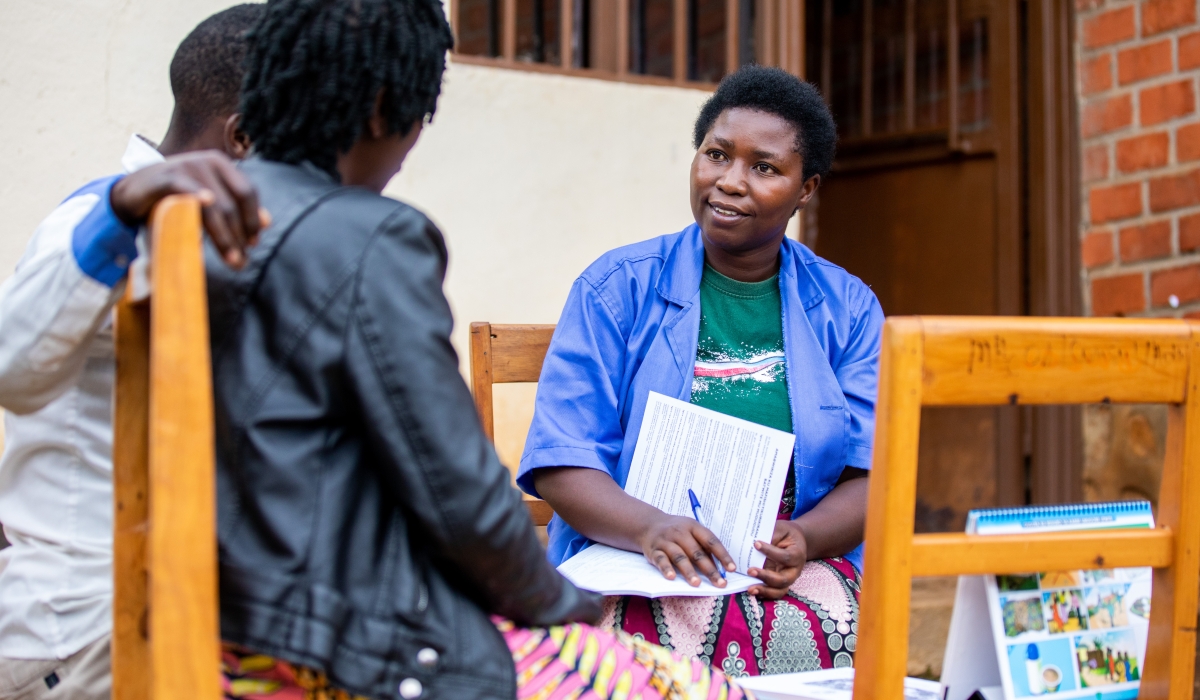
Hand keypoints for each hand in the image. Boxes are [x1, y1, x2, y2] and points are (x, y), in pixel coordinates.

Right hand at [110, 151, 267, 268]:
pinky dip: (199, 201)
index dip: (253, 219)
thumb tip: (267, 223)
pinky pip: (187, 191)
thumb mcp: (208, 199)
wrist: (134, 190)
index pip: (247, 192)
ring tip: (231, 260)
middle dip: (239, 236)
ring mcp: (187, 166)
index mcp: (221, 165)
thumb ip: (234, 207)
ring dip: (224, 237)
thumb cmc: (176, 197)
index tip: (254, 243)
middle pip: (232, 204)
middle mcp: (207, 161)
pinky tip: (207, 210)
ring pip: (215, 206)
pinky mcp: (167, 176)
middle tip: (240, 261)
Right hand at [637, 514, 735, 587]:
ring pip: (679, 557)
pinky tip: (672, 577)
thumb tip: (720, 569)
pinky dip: (666, 569)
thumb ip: (704, 549)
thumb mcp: (691, 533)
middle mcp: (680, 532)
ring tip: (697, 584)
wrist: (649, 524)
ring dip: (688, 571)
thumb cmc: (677, 532)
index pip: (711, 541)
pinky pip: (661, 560)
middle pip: (696, 552)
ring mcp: (666, 541)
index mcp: (693, 526)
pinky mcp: (654, 550)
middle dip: (709, 569)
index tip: (732, 569)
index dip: (723, 555)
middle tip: (719, 583)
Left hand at [748, 520, 807, 599]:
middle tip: (750, 571)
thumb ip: (771, 536)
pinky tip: (751, 590)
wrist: (794, 541)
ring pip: (779, 591)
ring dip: (764, 591)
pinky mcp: (780, 584)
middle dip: (766, 577)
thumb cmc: (785, 534)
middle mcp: (795, 570)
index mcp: (798, 554)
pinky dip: (763, 594)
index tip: (756, 544)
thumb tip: (756, 545)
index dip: (770, 551)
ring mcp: (788, 579)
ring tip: (750, 589)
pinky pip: (773, 593)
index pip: (785, 557)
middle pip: (783, 579)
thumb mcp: (781, 529)